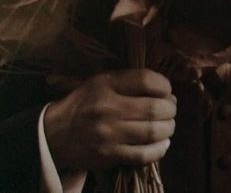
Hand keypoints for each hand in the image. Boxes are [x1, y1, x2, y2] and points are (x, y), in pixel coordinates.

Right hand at [44, 69, 175, 170]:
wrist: (53, 134)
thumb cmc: (85, 103)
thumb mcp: (102, 81)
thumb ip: (131, 80)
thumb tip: (166, 89)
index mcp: (106, 85)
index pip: (147, 80)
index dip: (165, 85)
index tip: (166, 91)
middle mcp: (108, 108)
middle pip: (155, 108)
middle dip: (170, 109)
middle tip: (169, 109)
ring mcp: (108, 134)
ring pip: (153, 132)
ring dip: (168, 128)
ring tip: (167, 126)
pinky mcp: (109, 156)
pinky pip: (144, 155)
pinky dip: (159, 149)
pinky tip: (162, 143)